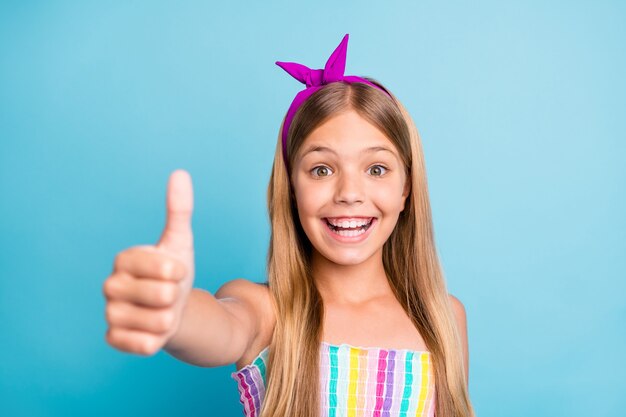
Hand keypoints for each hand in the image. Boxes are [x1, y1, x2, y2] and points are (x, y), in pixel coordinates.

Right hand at [103, 170, 194, 354]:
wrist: (172, 309)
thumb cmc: (174, 273)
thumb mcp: (180, 242)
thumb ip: (179, 209)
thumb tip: (180, 173)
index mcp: (125, 258)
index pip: (166, 268)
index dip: (179, 272)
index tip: (175, 271)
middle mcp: (110, 285)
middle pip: (164, 296)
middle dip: (176, 296)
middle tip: (168, 293)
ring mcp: (110, 313)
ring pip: (159, 322)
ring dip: (170, 319)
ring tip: (162, 311)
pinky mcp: (113, 340)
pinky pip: (146, 345)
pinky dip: (159, 339)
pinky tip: (152, 330)